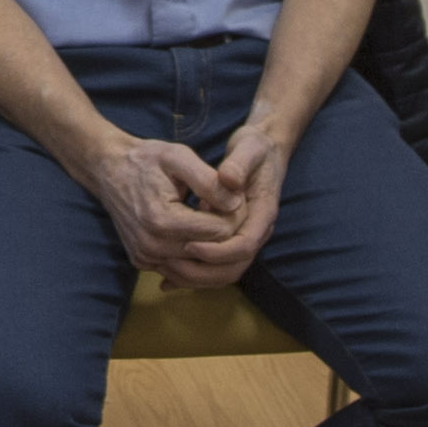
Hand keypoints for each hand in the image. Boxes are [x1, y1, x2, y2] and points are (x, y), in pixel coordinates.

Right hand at [82, 130, 245, 277]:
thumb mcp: (179, 157)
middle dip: (225, 231)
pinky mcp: (142, 263)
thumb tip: (235, 203)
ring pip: (198, 265)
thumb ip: (209, 181)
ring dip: (211, 245)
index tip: (232, 196)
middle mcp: (152, 247)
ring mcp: (145, 258)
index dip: (233, 214)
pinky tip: (194, 230)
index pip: (220, 232)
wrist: (109, 169)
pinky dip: (193, 254)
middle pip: (212, 252)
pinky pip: (181, 269)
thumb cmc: (146, 159)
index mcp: (162, 221)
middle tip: (223, 206)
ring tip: (208, 216)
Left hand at [155, 123, 290, 291]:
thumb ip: (239, 164)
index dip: (218, 250)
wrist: (262, 152)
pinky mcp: (231, 241)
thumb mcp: (249, 148)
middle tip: (170, 264)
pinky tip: (167, 278)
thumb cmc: (254, 149)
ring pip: (224, 273)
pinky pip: (215, 268)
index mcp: (263, 214)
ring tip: (164, 271)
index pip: (245, 246)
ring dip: (195, 277)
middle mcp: (256, 232)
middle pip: (234, 268)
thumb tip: (228, 179)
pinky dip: (193, 274)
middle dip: (203, 272)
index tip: (190, 244)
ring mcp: (244, 239)